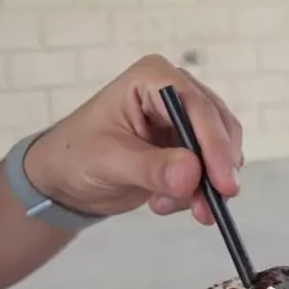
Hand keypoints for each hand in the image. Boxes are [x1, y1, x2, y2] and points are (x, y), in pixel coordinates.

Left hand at [22, 54, 242, 224]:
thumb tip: (192, 173)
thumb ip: (152, 168)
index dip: (215, 146)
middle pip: (217, 127)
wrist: (65, 180)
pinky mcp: (186, 146)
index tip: (223, 184)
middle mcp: (174, 91)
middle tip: (207, 209)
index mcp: (152, 79)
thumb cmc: (75, 157)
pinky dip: (196, 192)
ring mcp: (183, 119)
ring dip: (204, 186)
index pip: (197, 107)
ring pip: (219, 151)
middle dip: (214, 170)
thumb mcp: (110, 162)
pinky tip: (163, 203)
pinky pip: (209, 169)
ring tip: (165, 205)